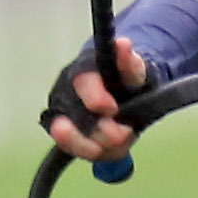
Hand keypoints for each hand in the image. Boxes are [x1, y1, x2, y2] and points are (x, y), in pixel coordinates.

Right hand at [41, 35, 152, 160]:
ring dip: (100, 146)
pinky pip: (75, 151)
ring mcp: (62, 117)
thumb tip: (122, 44)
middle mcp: (66, 94)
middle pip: (75, 118)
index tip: (113, 109)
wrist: (122, 95)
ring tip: (121, 140)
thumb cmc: (124, 81)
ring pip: (72, 140)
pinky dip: (96, 153)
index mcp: (83, 71)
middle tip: (123, 133)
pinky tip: (109, 148)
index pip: (82, 82)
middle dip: (101, 132)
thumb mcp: (134, 69)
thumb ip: (129, 61)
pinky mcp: (65, 136)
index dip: (96, 98)